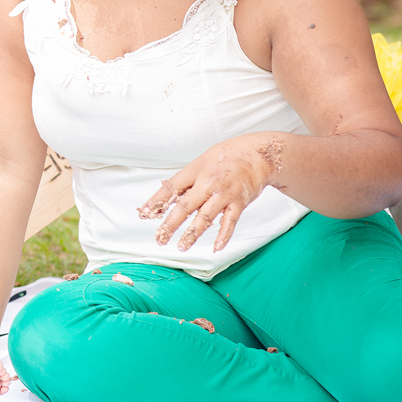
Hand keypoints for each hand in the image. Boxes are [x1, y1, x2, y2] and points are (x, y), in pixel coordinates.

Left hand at [137, 133, 281, 251]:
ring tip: (181, 246)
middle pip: (185, 206)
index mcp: (195, 171)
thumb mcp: (201, 162)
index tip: (144, 213)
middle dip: (170, 224)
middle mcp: (208, 183)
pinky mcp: (239, 202)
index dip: (156, 201)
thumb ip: (186, 181)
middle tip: (160, 238)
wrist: (257, 154)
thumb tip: (168, 197)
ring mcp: (224, 194)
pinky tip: (216, 247)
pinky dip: (223, 236)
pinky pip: (230, 222)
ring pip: (205, 217)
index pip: (171, 187)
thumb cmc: (226, 157)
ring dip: (192, 234)